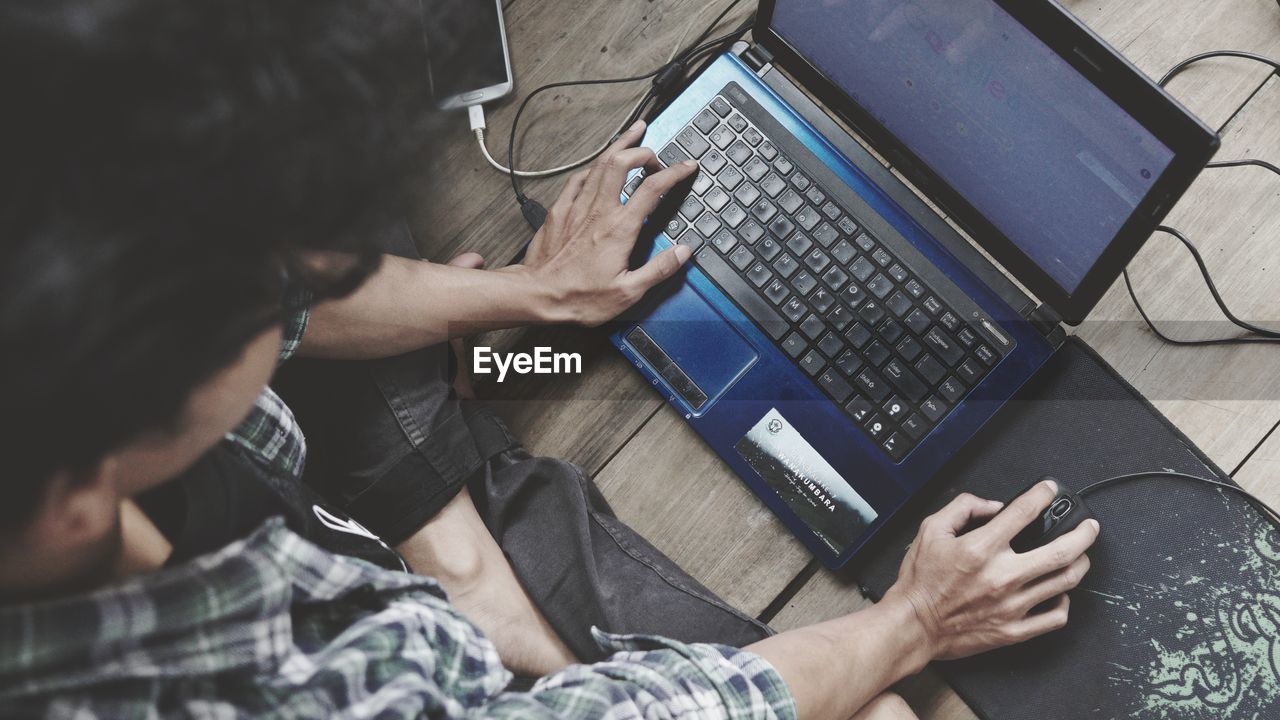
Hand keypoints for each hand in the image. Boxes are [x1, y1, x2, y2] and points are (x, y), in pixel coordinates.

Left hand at [515, 120, 699, 325]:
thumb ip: (659, 269)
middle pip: (622, 163)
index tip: (686, 167)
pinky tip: (597, 166)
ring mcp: (577, 207)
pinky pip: (578, 179)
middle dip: (642, 150)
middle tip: (654, 152)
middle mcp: (599, 211)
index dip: (674, 173)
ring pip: (599, 164)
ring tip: (632, 133)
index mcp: (619, 228)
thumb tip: (682, 252)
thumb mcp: (628, 292)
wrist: (537, 295)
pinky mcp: (560, 211)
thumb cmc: (579, 297)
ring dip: (619, 146)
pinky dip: (593, 167)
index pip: (652, 189)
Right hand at [882, 479, 1099, 659]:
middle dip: (1083, 534)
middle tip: (1090, 527)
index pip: (1024, 512)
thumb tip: (992, 506)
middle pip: (1061, 551)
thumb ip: (962, 509)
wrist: (914, 625)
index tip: (1049, 490)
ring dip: (1080, 564)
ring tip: (1082, 556)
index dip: (1042, 495)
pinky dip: (1065, 602)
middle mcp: (1002, 576)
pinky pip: (1055, 617)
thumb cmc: (921, 583)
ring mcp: (1012, 605)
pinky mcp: (1014, 630)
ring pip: (1064, 582)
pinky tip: (1060, 593)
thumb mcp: (930, 531)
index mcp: (981, 549)